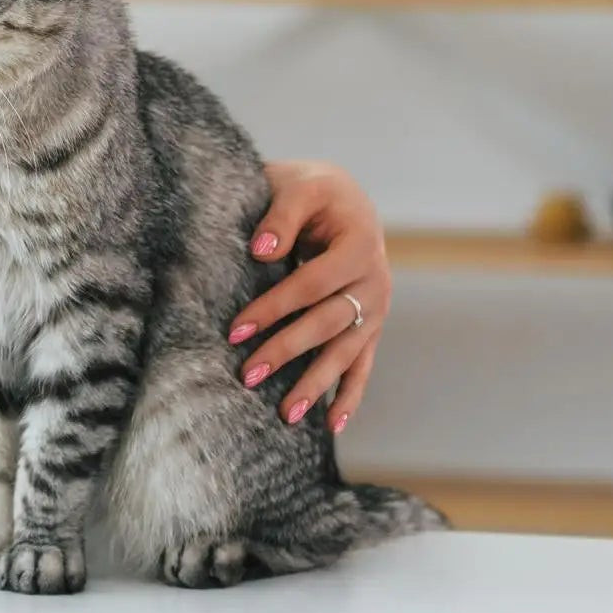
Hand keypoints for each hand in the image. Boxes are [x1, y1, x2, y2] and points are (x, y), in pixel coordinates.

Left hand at [227, 160, 389, 433]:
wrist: (342, 195)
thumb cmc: (312, 190)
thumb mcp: (297, 187)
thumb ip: (281, 215)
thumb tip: (261, 250)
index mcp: (360, 245)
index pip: (311, 284)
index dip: (274, 307)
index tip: (236, 330)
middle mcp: (375, 280)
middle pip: (329, 323)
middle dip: (288, 350)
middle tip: (248, 375)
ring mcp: (376, 307)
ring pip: (347, 351)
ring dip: (317, 384)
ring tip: (287, 415)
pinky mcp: (371, 324)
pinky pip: (363, 364)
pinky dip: (350, 395)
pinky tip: (332, 425)